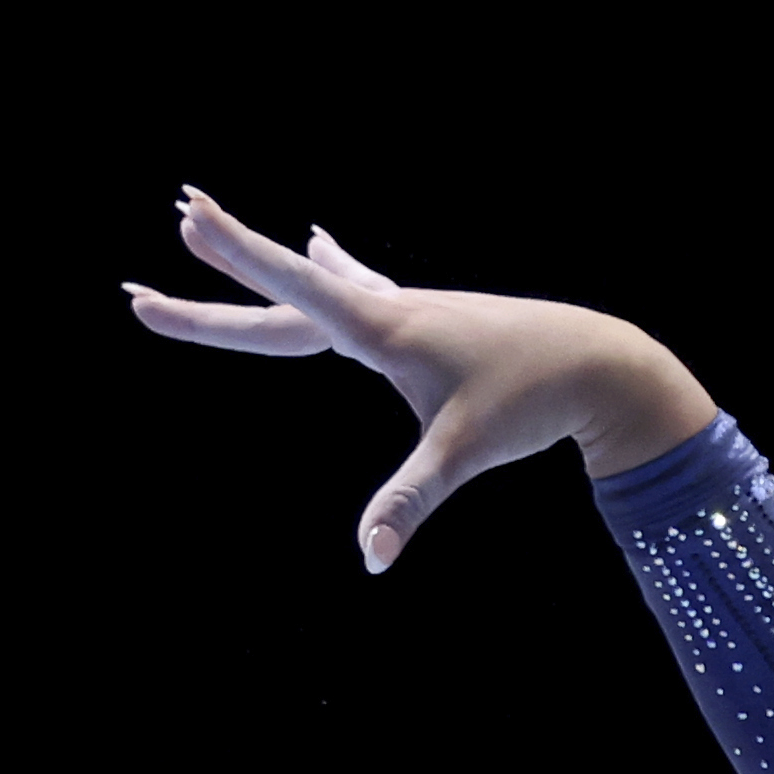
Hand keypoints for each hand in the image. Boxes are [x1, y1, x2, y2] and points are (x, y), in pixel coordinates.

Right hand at [125, 189, 718, 571]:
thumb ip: (409, 502)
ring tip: (206, 229)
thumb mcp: (463, 454)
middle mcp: (387, 308)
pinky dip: (333, 266)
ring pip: (319, 283)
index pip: (293, 286)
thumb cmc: (531, 400)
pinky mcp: (429, 318)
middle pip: (288, 290)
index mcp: (383, 328)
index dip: (238, 255)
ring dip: (264, 261)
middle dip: (226, 266)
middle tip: (175, 219)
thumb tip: (370, 558)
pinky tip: (327, 241)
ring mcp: (407, 308)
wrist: (598, 362)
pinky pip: (362, 286)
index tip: (188, 215)